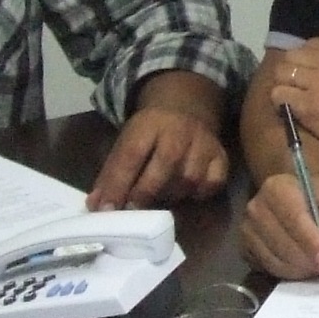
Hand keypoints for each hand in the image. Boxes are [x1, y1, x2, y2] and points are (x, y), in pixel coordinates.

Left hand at [91, 72, 231, 208]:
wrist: (186, 107)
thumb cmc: (150, 133)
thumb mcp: (127, 141)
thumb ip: (112, 173)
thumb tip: (97, 206)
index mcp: (148, 124)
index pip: (131, 155)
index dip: (118, 184)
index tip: (107, 208)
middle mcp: (179, 130)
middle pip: (165, 164)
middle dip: (145, 192)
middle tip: (133, 210)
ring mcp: (203, 143)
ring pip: (190, 178)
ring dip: (171, 195)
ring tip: (159, 199)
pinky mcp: (221, 156)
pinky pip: (213, 183)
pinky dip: (199, 194)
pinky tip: (186, 193)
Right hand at [242, 165, 318, 282]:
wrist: (303, 198)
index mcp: (277, 187)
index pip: (293, 219)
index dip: (311, 243)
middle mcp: (255, 207)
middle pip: (280, 242)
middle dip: (307, 260)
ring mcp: (246, 229)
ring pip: (272, 259)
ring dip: (299, 270)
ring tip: (318, 269)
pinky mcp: (245, 248)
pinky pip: (266, 268)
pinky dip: (287, 273)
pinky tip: (303, 268)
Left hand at [256, 39, 318, 176]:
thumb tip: (309, 69)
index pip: (310, 44)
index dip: (303, 60)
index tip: (306, 77)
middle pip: (292, 56)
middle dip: (289, 73)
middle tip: (296, 91)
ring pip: (281, 73)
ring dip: (283, 88)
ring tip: (292, 102)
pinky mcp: (310, 106)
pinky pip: (279, 95)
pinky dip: (280, 105)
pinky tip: (292, 114)